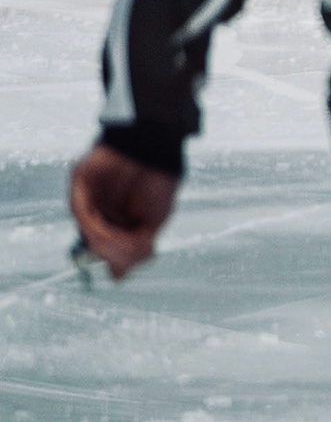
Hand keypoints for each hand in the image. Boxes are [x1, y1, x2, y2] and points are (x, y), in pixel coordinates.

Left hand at [68, 144, 177, 278]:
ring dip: (104, 244)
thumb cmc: (160, 179)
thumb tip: (117, 277)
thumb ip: (138, 246)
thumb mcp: (154, 219)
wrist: (157, 145)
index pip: (109, 248)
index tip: (122, 270)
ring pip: (86, 231)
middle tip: (126, 258)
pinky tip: (107, 233)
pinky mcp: (79, 186)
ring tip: (122, 244)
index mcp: (118, 220)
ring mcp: (88, 199)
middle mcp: (99, 211)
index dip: (115, 261)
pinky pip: (79, 211)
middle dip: (111, 255)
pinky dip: (93, 227)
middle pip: (95, 243)